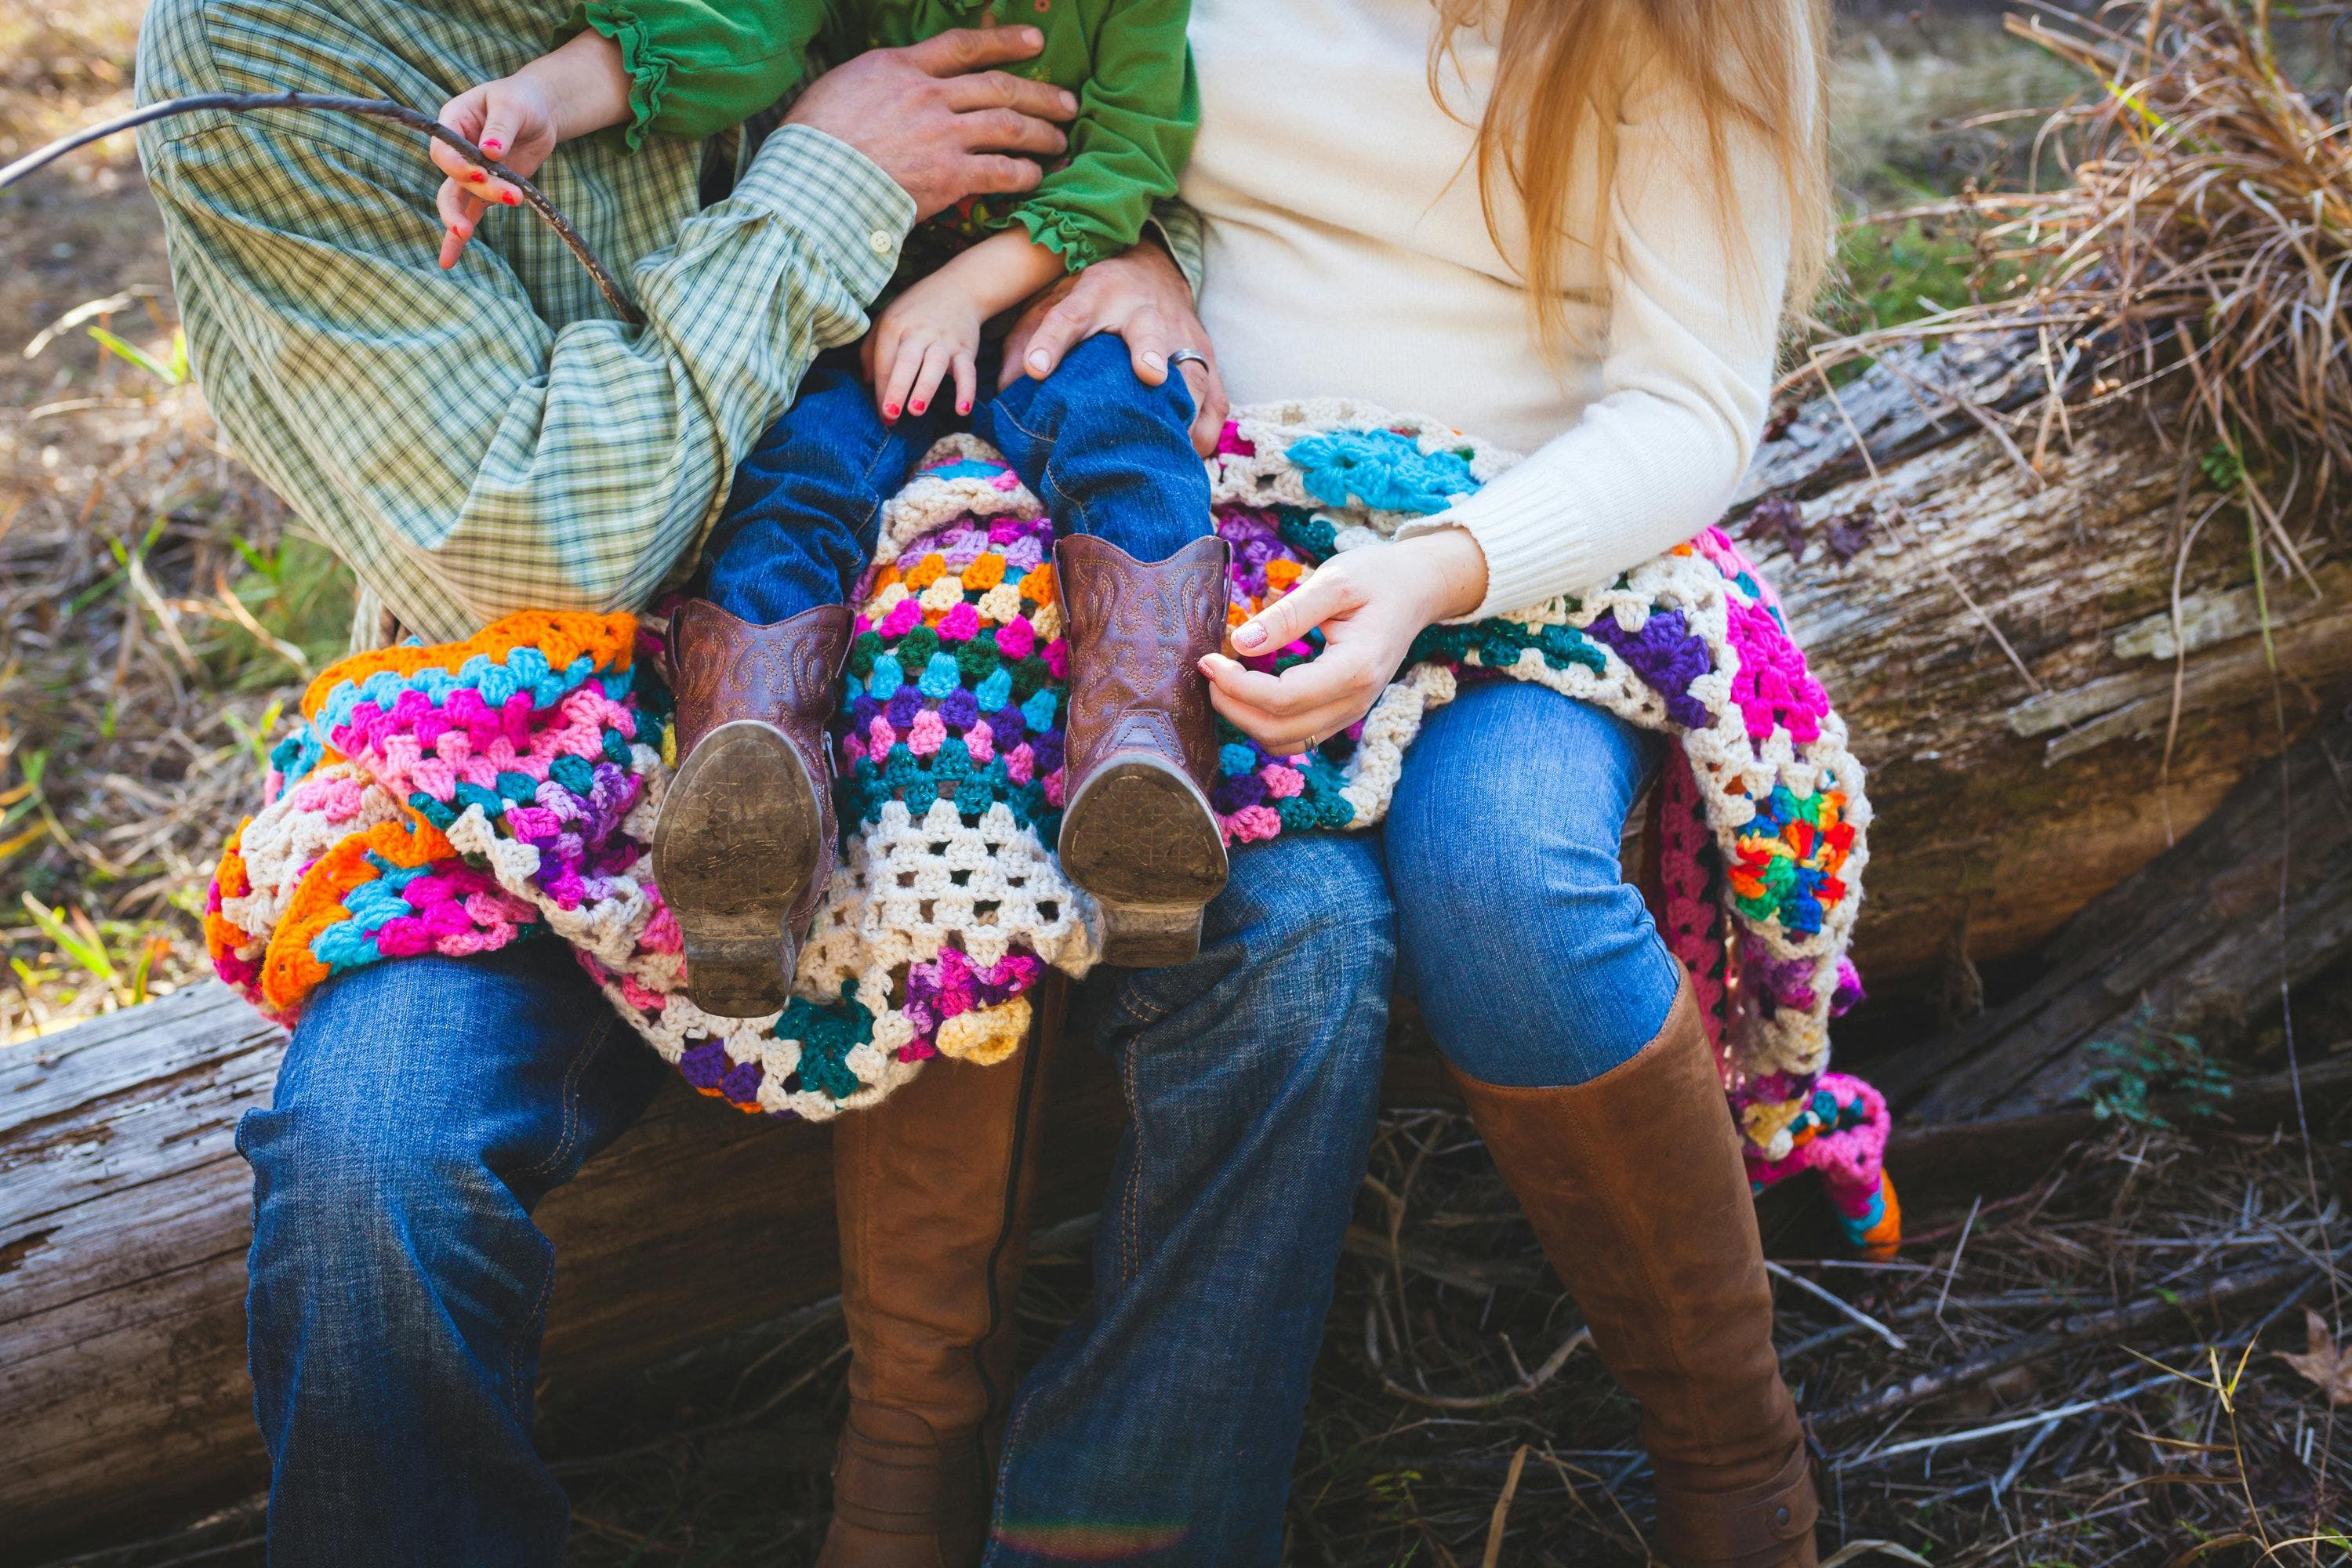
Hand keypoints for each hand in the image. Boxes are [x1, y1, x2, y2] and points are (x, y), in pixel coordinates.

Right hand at [429, 76, 561, 269]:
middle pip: (451, 179)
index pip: (444, 150)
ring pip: (460, 199)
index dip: (458, 165)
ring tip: (483, 223)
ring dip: (469, 216)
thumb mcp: (512, 106)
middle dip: (466, 197)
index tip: (480, 172)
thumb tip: (490, 152)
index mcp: (452, 122)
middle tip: (491, 207)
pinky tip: (448, 260)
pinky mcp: (486, 190)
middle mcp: (454, 150)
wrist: (538, 111)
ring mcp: (468, 172)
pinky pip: (471, 213)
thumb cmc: (522, 100)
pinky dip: (459, 237)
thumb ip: (500, 128)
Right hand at [785, 29, 1077, 219]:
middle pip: (998, 86)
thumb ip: (878, 83)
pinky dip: (1024, 174)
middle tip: (1067, 101)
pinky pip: (1001, 171)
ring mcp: (942, 134)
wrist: (811, 181)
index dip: (1004, 40)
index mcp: (900, 67)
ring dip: (1041, 133)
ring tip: (1060, 141)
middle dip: (1039, 94)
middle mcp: (929, 95)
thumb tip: (890, 86)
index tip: (1034, 41)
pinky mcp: (950, 176)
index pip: (963, 46)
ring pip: (1009, 125)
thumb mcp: (841, 87)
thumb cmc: (812, 140)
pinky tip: (1036, 177)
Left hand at [862, 271, 983, 419]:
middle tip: (890, 413)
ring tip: (915, 410)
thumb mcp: (888, 318)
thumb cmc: (917, 309)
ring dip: (925, 388)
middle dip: (897, 387)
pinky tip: (963, 410)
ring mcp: (944, 340)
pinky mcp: (965, 348)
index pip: (885, 361)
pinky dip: (967, 391)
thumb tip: (867, 382)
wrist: (959, 288)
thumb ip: (872, 348)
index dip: (881, 389)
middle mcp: (919, 332)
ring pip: (934, 365)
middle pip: (906, 361)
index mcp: (895, 325)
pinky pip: (967, 372)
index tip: (881, 415)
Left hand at [998, 241, 1228, 454]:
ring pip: (1190, 372)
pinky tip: (1187, 454)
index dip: (1050, 341)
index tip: (1035, 368)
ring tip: (1166, 446)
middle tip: (1150, 375)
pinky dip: (1205, 428)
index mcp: (1097, 294)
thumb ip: (1027, 340)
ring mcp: (1183, 336)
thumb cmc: (1093, 299)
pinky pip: (1214, 400)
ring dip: (1183, 406)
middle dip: (1151, 350)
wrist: (1152, 271)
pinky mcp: (1207, 361)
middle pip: (1148, 330)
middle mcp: (1144, 311)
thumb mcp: (1054, 303)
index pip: (1067, 315)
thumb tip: (1004, 392)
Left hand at [1199, 530, 1488, 753]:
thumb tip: (1240, 642)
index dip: (1236, 686)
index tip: (1207, 659)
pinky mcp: (1342, 712)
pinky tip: (1248, 688)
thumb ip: (1288, 614)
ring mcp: (1351, 712)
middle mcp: (1356, 701)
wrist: (1417, 590)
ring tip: (1224, 679)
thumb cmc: (1377, 577)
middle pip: (1278, 731)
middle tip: (1208, 670)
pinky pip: (1295, 736)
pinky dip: (1263, 721)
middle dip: (1232, 707)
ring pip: (1284, 742)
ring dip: (1245, 720)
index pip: (1283, 698)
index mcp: (1355, 668)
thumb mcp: (1333, 581)